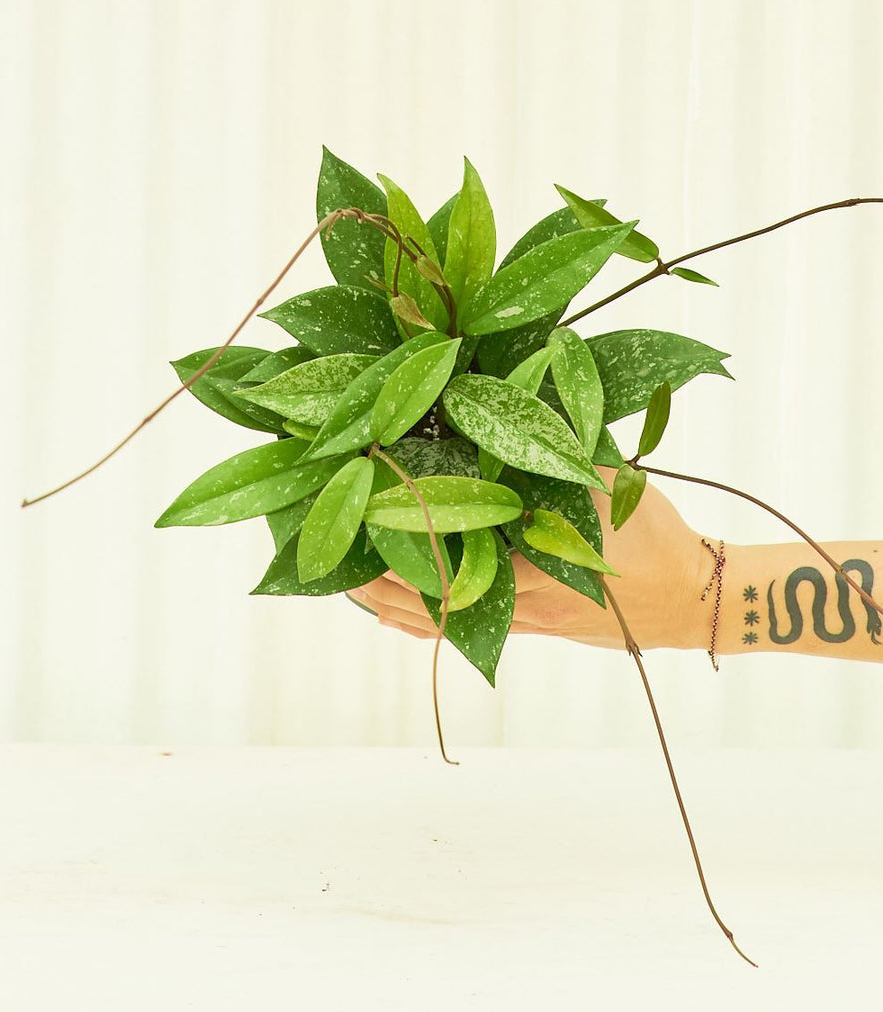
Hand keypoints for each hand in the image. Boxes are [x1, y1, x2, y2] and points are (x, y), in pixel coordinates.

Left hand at [350, 467, 707, 650]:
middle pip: (426, 601)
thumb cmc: (655, 537)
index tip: (354, 516)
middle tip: (332, 557)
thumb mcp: (606, 481)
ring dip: (391, 602)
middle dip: (375, 580)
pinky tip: (397, 609)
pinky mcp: (531, 626)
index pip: (442, 559)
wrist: (695, 599)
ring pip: (440, 622)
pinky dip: (424, 618)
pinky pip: (464, 629)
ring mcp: (522, 622)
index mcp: (530, 566)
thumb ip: (555, 446)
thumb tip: (509, 397)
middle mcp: (518, 603)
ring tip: (348, 580)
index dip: (393, 543)